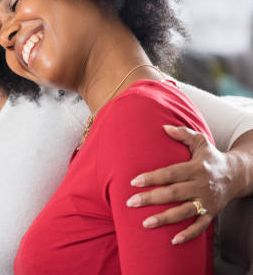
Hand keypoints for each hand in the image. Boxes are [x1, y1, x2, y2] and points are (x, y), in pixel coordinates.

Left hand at [125, 125, 234, 244]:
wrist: (237, 175)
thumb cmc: (211, 158)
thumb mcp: (201, 142)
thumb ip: (183, 134)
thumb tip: (163, 127)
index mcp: (196, 168)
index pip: (171, 173)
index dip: (152, 177)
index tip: (134, 182)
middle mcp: (202, 185)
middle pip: (174, 194)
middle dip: (152, 199)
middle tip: (131, 203)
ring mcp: (207, 201)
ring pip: (185, 212)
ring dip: (165, 219)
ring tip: (145, 223)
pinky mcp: (212, 214)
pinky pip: (200, 227)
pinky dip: (188, 235)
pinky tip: (173, 241)